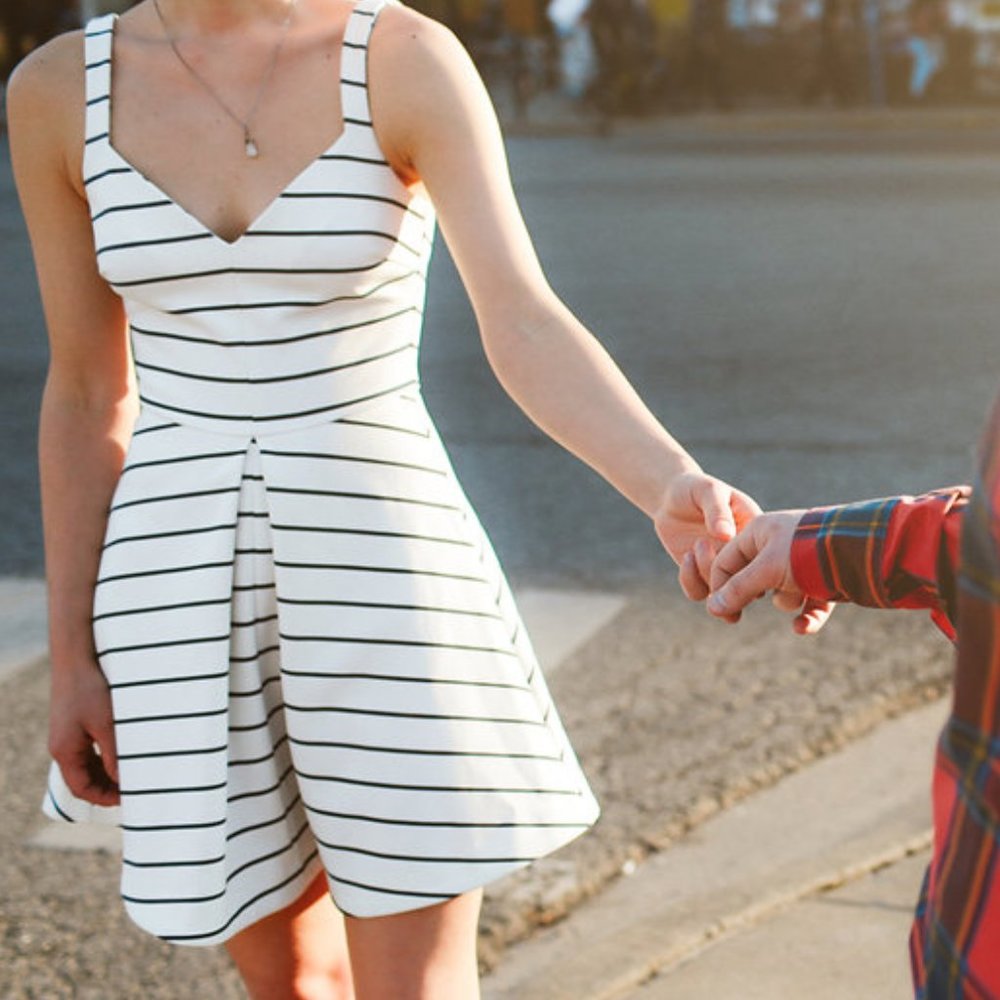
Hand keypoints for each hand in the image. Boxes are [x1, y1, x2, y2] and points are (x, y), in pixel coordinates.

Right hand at [48, 661, 119, 806]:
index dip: (104, 798)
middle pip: (84, 779)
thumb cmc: (90, 690)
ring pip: (87, 765)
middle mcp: (62, 747)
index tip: (129, 799)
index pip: (82, 788)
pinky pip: (88, 749)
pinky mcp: (74, 724)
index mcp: (65, 752)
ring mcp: (67, 736)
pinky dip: (104, 757)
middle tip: (134, 789)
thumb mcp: (107, 725)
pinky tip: (123, 754)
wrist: (76, 659)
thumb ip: (114, 754)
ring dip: (107, 772)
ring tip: (133, 774)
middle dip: (107, 787)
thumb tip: (123, 781)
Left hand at [653, 471, 760, 598]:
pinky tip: (686, 557)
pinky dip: (691, 582)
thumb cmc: (696, 489)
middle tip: (703, 544)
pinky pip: (700, 593)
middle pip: (749, 583)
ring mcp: (724, 569)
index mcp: (756, 535)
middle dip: (727, 573)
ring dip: (706, 575)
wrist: (671, 498)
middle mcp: (744, 557)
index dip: (749, 559)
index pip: (764, 557)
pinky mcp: (701, 575)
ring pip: (724, 594)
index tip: (722, 541)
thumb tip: (726, 535)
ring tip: (695, 546)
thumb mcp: (708, 490)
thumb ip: (717, 510)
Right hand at [706, 510, 834, 634]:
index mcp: (759, 532)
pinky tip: (803, 628)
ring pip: (782, 594)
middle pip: (753, 580)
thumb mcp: (766, 569)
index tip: (717, 609)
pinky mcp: (826, 581)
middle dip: (757, 593)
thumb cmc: (807, 551)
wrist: (861, 548)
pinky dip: (808, 616)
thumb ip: (739, 589)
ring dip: (789, 599)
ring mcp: (803, 564)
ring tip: (801, 590)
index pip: (726, 560)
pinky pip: (809, 606)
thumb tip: (713, 608)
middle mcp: (779, 546)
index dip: (719, 585)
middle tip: (737, 617)